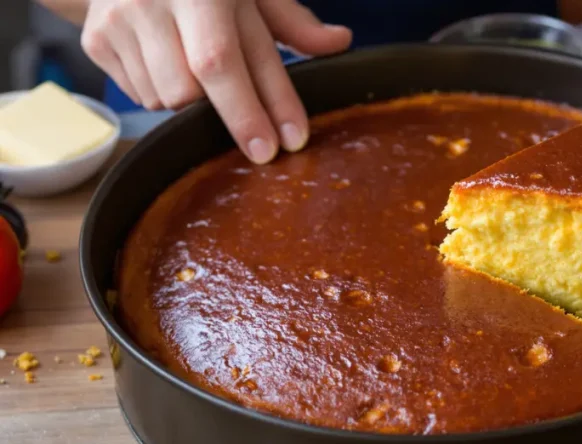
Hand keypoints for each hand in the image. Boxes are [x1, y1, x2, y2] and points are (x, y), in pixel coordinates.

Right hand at [80, 0, 351, 162]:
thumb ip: (292, 23)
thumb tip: (340, 43)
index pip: (224, 61)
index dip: (253, 109)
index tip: (279, 146)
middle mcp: (153, 0)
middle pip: (189, 93)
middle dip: (225, 110)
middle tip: (248, 115)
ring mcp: (118, 21)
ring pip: (164, 101)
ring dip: (192, 101)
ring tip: (196, 64)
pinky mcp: (96, 41)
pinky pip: (140, 96)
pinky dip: (163, 91)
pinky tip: (169, 60)